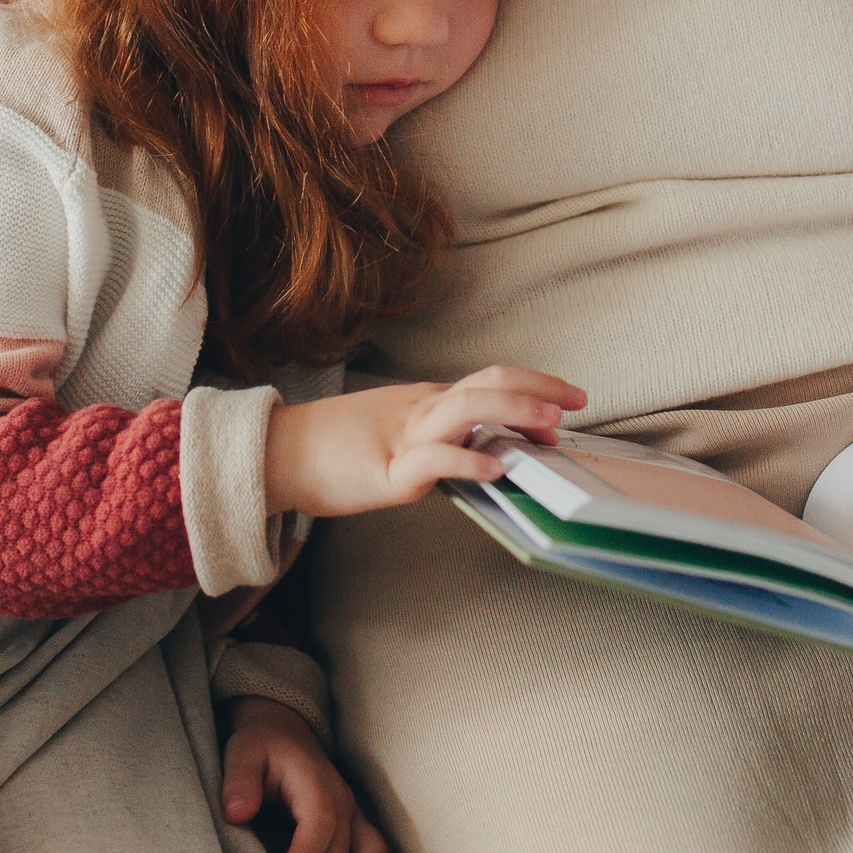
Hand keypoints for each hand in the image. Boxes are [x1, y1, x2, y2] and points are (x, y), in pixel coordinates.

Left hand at [220, 697, 387, 852]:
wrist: (283, 731)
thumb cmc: (262, 744)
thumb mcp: (242, 753)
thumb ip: (240, 782)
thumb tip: (237, 814)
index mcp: (316, 784)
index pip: (320, 825)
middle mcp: (342, 800)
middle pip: (339, 848)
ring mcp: (352, 814)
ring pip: (367, 851)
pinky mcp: (354, 824)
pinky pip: (373, 849)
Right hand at [264, 365, 586, 517]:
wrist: (276, 456)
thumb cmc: (334, 451)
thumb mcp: (396, 435)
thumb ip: (440, 439)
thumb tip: (487, 452)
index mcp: (426, 402)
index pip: (489, 379)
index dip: (532, 384)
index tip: (567, 396)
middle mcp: (421, 410)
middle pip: (487, 382)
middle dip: (538, 390)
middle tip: (576, 401)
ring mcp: (404, 437)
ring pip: (467, 409)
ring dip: (516, 414)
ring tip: (550, 426)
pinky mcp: (386, 473)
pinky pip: (434, 460)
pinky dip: (469, 461)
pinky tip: (497, 469)